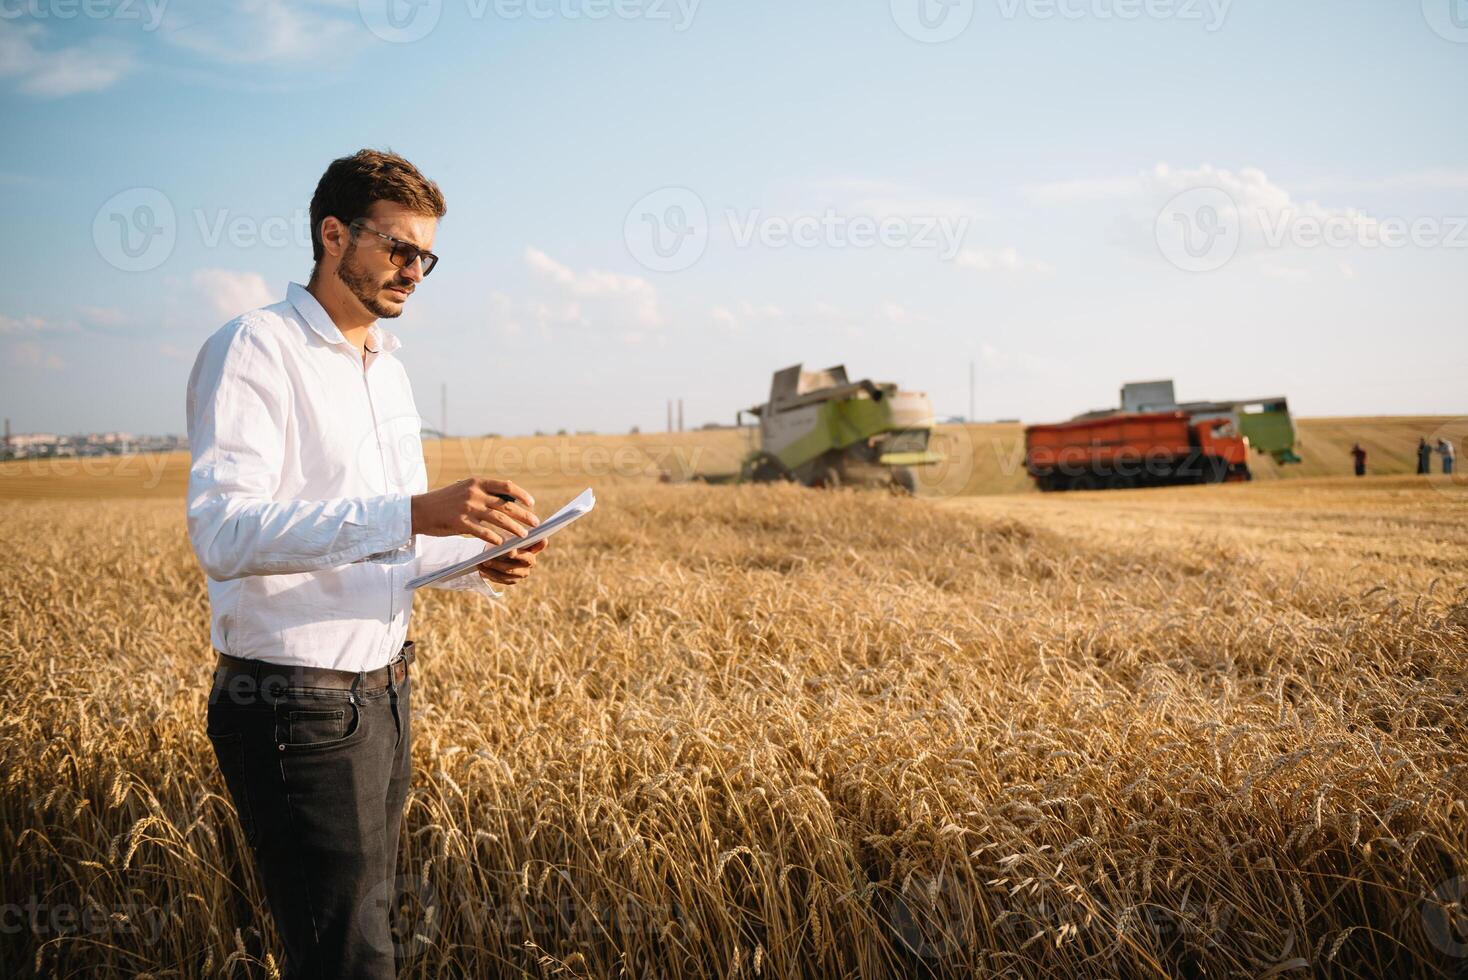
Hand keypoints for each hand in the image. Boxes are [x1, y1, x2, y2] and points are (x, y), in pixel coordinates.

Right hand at [410, 478, 539, 547]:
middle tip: (535, 523)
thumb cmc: (445, 501)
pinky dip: (495, 538)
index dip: (522, 495)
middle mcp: (474, 493)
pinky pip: (483, 532)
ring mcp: (467, 508)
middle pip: (506, 505)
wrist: (419, 510)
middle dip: (524, 515)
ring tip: (524, 536)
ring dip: (515, 528)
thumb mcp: (464, 489)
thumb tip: (508, 500)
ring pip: (499, 520)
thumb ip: (484, 493)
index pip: (506, 486)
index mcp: (477, 482)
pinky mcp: (460, 523)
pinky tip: (502, 544)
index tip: (532, 504)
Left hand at [478, 537, 546, 585]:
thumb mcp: (507, 536)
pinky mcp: (512, 580)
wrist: (492, 556)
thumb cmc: (502, 542)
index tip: (542, 538)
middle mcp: (531, 561)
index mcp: (533, 547)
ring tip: (486, 560)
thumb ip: (511, 536)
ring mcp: (522, 572)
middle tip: (508, 551)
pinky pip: (501, 578)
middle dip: (516, 554)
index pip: (541, 543)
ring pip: (511, 570)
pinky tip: (482, 568)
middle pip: (527, 558)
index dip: (542, 542)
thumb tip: (510, 536)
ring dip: (497, 565)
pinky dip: (490, 573)